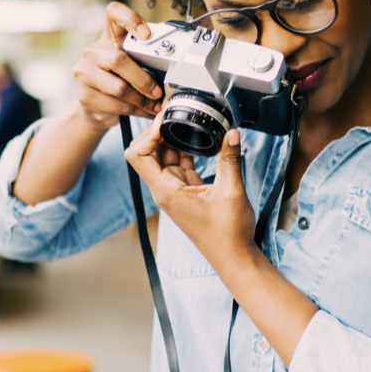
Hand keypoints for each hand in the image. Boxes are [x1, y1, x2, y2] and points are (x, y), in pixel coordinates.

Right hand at [73, 2, 162, 131]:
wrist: (95, 107)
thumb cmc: (119, 80)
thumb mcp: (131, 64)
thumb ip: (145, 59)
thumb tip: (174, 65)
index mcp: (109, 38)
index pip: (114, 13)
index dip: (130, 19)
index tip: (147, 34)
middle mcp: (93, 52)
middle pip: (118, 60)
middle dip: (143, 80)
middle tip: (158, 92)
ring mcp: (85, 73)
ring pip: (119, 88)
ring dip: (142, 100)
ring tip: (154, 105)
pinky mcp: (85, 95)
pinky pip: (116, 105)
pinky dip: (136, 111)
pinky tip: (145, 112)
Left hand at [124, 113, 257, 275]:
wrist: (233, 257)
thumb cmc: (228, 233)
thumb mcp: (231, 191)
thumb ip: (229, 159)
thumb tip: (230, 132)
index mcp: (166, 190)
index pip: (137, 155)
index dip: (147, 134)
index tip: (166, 120)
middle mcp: (164, 189)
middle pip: (146, 152)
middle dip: (157, 132)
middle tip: (176, 114)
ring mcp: (174, 190)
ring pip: (162, 156)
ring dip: (171, 139)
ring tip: (187, 121)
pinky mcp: (185, 191)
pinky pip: (178, 163)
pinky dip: (183, 150)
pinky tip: (196, 139)